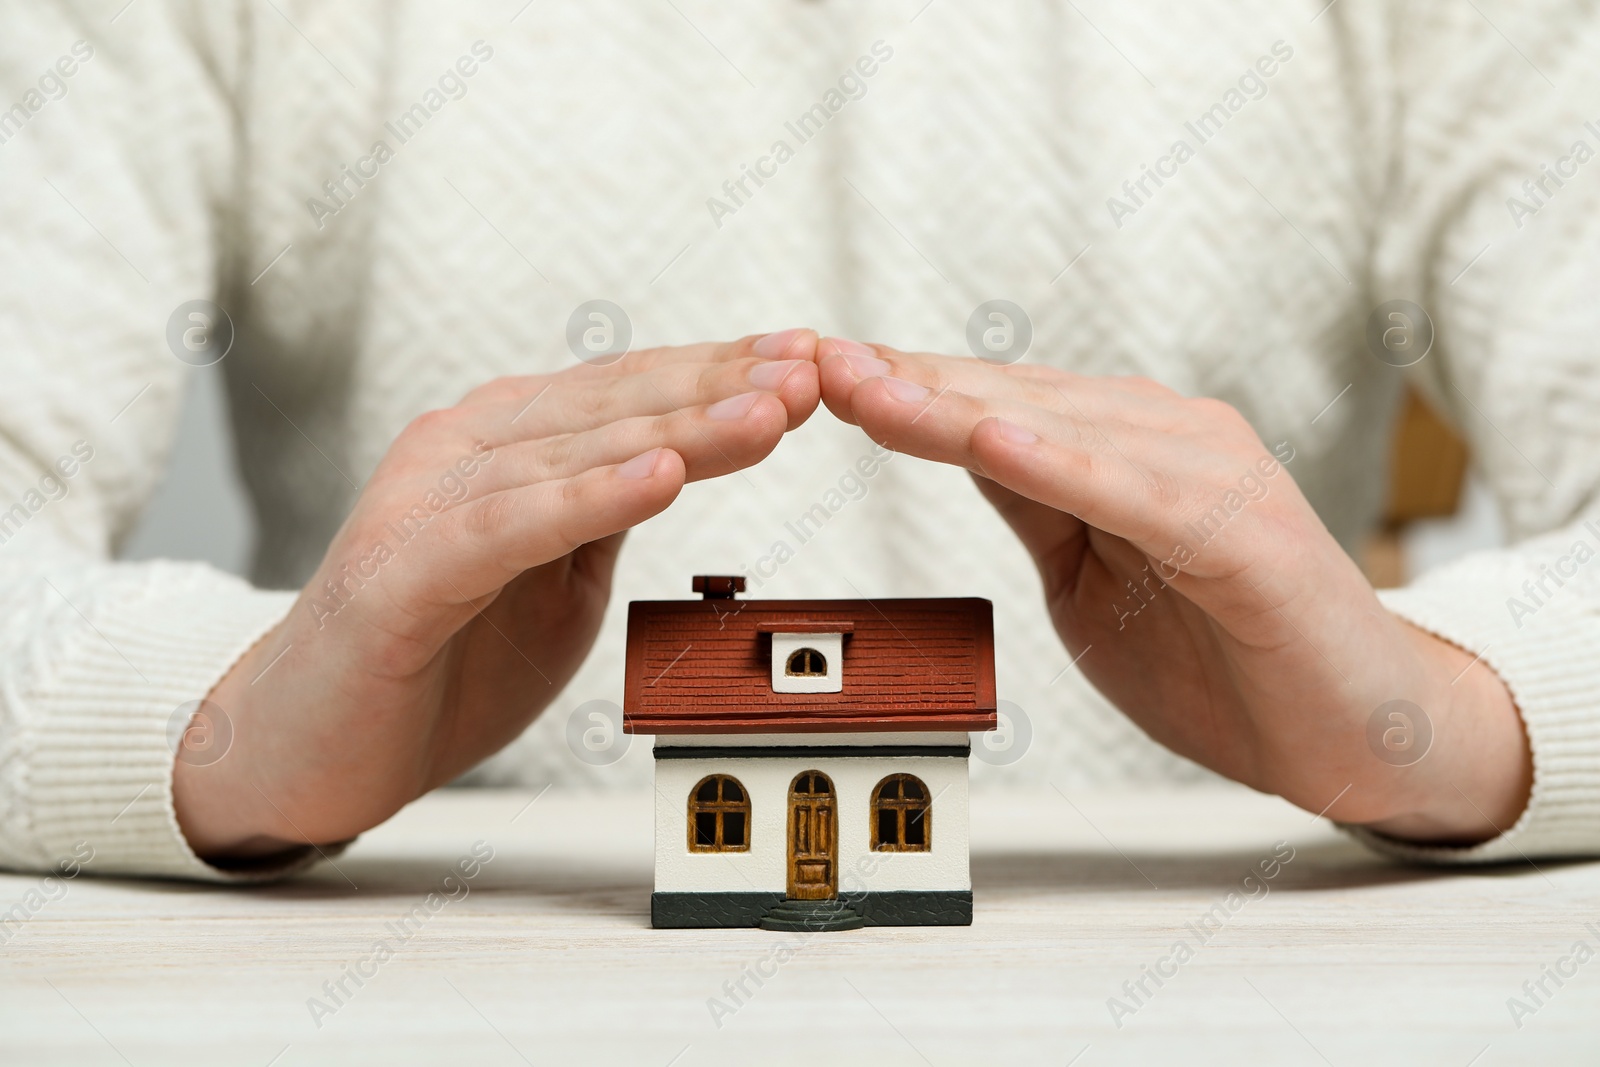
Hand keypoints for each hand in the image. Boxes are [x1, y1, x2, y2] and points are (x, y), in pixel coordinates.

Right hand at [175, 330, 820, 856]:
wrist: (310, 742)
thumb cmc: (437, 658)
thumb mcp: (552, 582)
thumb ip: (602, 516)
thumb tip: (682, 460)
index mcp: (507, 445)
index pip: (630, 394)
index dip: (721, 373)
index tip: (811, 357)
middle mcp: (467, 449)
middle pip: (614, 406)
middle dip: (722, 386)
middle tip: (815, 367)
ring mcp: (428, 500)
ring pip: (575, 453)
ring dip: (680, 430)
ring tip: (769, 414)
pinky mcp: (403, 570)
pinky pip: (511, 527)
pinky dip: (589, 499)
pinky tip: (662, 477)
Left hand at [817, 338, 1531, 844]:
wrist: (1350, 732)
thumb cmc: (1221, 656)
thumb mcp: (1090, 575)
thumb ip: (1037, 504)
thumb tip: (960, 443)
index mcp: (1122, 447)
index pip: (992, 404)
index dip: (901, 386)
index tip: (808, 371)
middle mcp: (1165, 436)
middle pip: (1010, 401)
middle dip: (903, 383)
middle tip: (804, 363)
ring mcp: (1209, 474)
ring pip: (1059, 431)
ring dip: (956, 411)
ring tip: (865, 390)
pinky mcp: (1245, 532)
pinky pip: (1137, 494)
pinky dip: (1064, 467)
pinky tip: (991, 446)